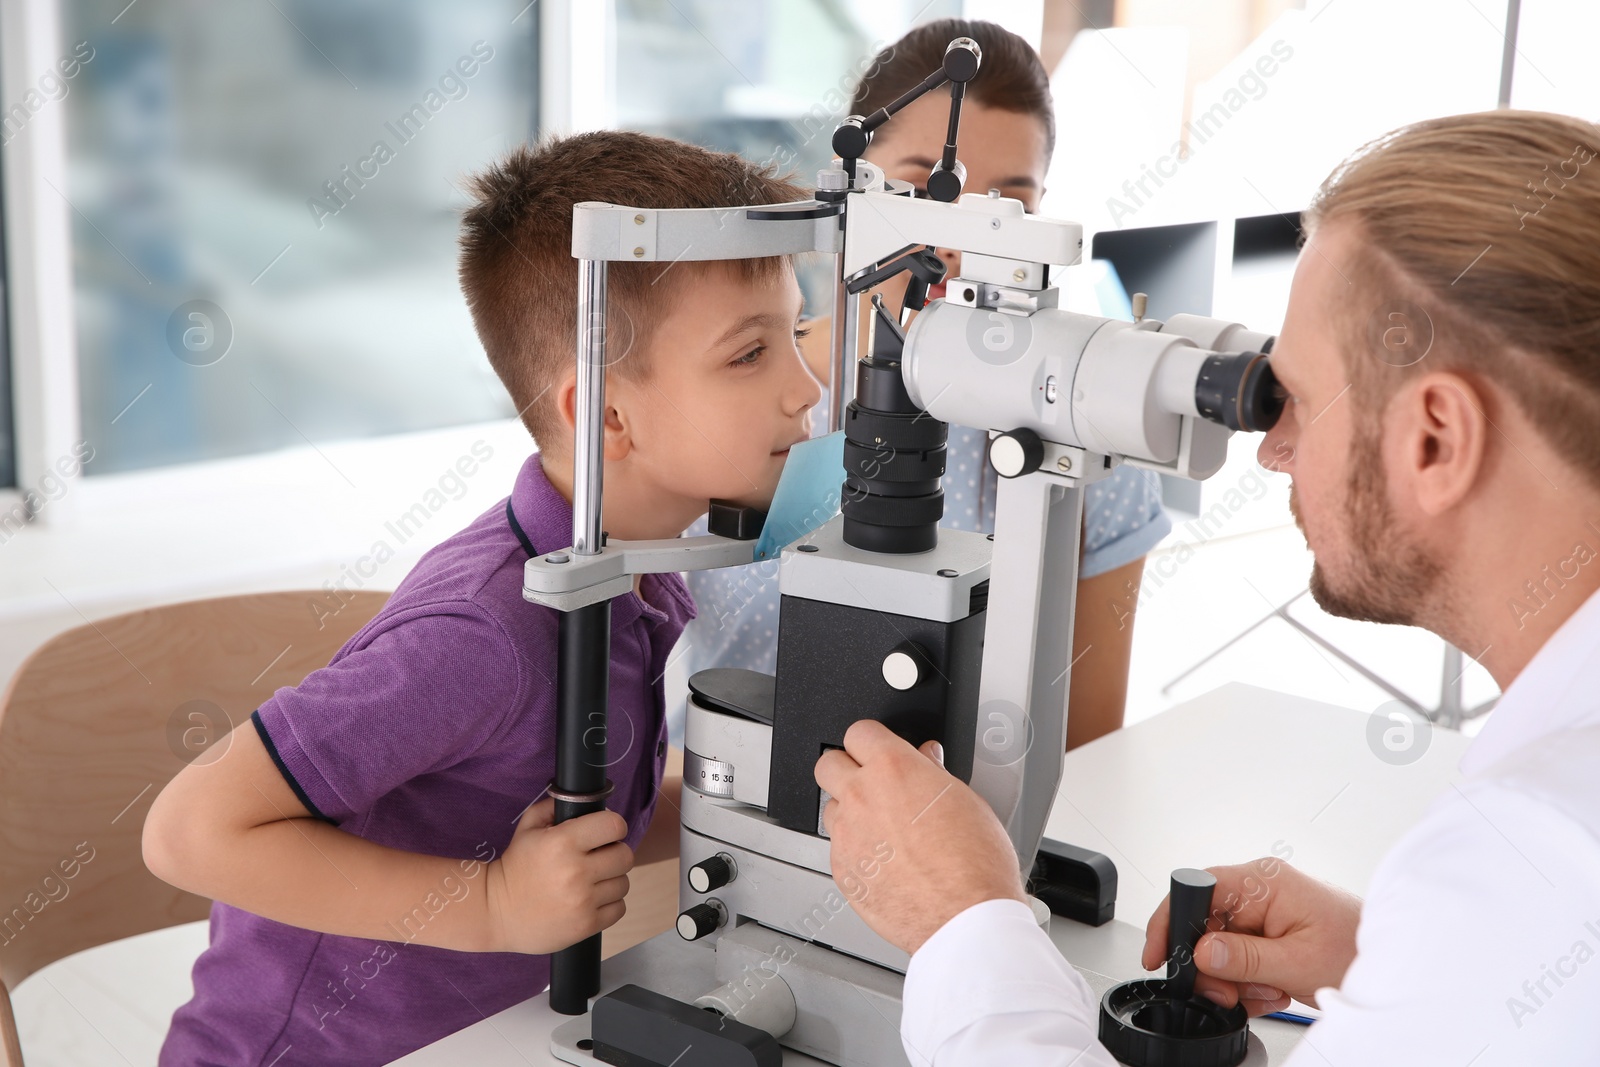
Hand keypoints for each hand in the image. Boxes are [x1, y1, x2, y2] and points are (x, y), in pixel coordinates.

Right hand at [485, 797, 633, 953]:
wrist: (495, 911)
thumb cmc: (515, 866)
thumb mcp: (528, 827)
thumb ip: (555, 807)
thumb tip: (586, 801)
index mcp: (563, 842)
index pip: (614, 825)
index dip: (613, 826)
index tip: (605, 833)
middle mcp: (576, 871)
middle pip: (625, 855)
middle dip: (614, 853)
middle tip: (599, 858)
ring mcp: (583, 901)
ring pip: (623, 883)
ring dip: (611, 880)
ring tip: (592, 881)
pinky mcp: (586, 925)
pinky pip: (619, 908)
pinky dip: (609, 903)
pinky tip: (592, 900)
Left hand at [814, 719, 1023, 955]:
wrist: (966, 918)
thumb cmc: (975, 864)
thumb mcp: (967, 800)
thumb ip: (934, 773)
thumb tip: (925, 760)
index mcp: (893, 769)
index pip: (859, 731)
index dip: (871, 740)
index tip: (878, 749)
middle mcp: (862, 797)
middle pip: (828, 763)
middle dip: (846, 769)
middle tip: (869, 782)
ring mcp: (847, 835)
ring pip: (831, 808)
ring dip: (850, 812)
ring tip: (883, 829)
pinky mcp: (842, 871)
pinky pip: (838, 848)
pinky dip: (855, 850)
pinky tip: (884, 861)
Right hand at [1141, 858, 1360, 1013]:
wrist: (1398, 966)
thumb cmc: (1359, 952)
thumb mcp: (1296, 961)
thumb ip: (1243, 957)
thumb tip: (1200, 951)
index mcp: (1265, 881)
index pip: (1197, 888)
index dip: (1171, 920)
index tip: (1160, 955)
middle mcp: (1262, 887)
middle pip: (1205, 923)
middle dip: (1213, 965)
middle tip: (1231, 992)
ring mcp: (1266, 908)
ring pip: (1220, 945)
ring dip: (1236, 978)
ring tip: (1270, 990)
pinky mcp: (1272, 928)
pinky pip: (1240, 953)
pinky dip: (1249, 980)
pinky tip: (1273, 989)